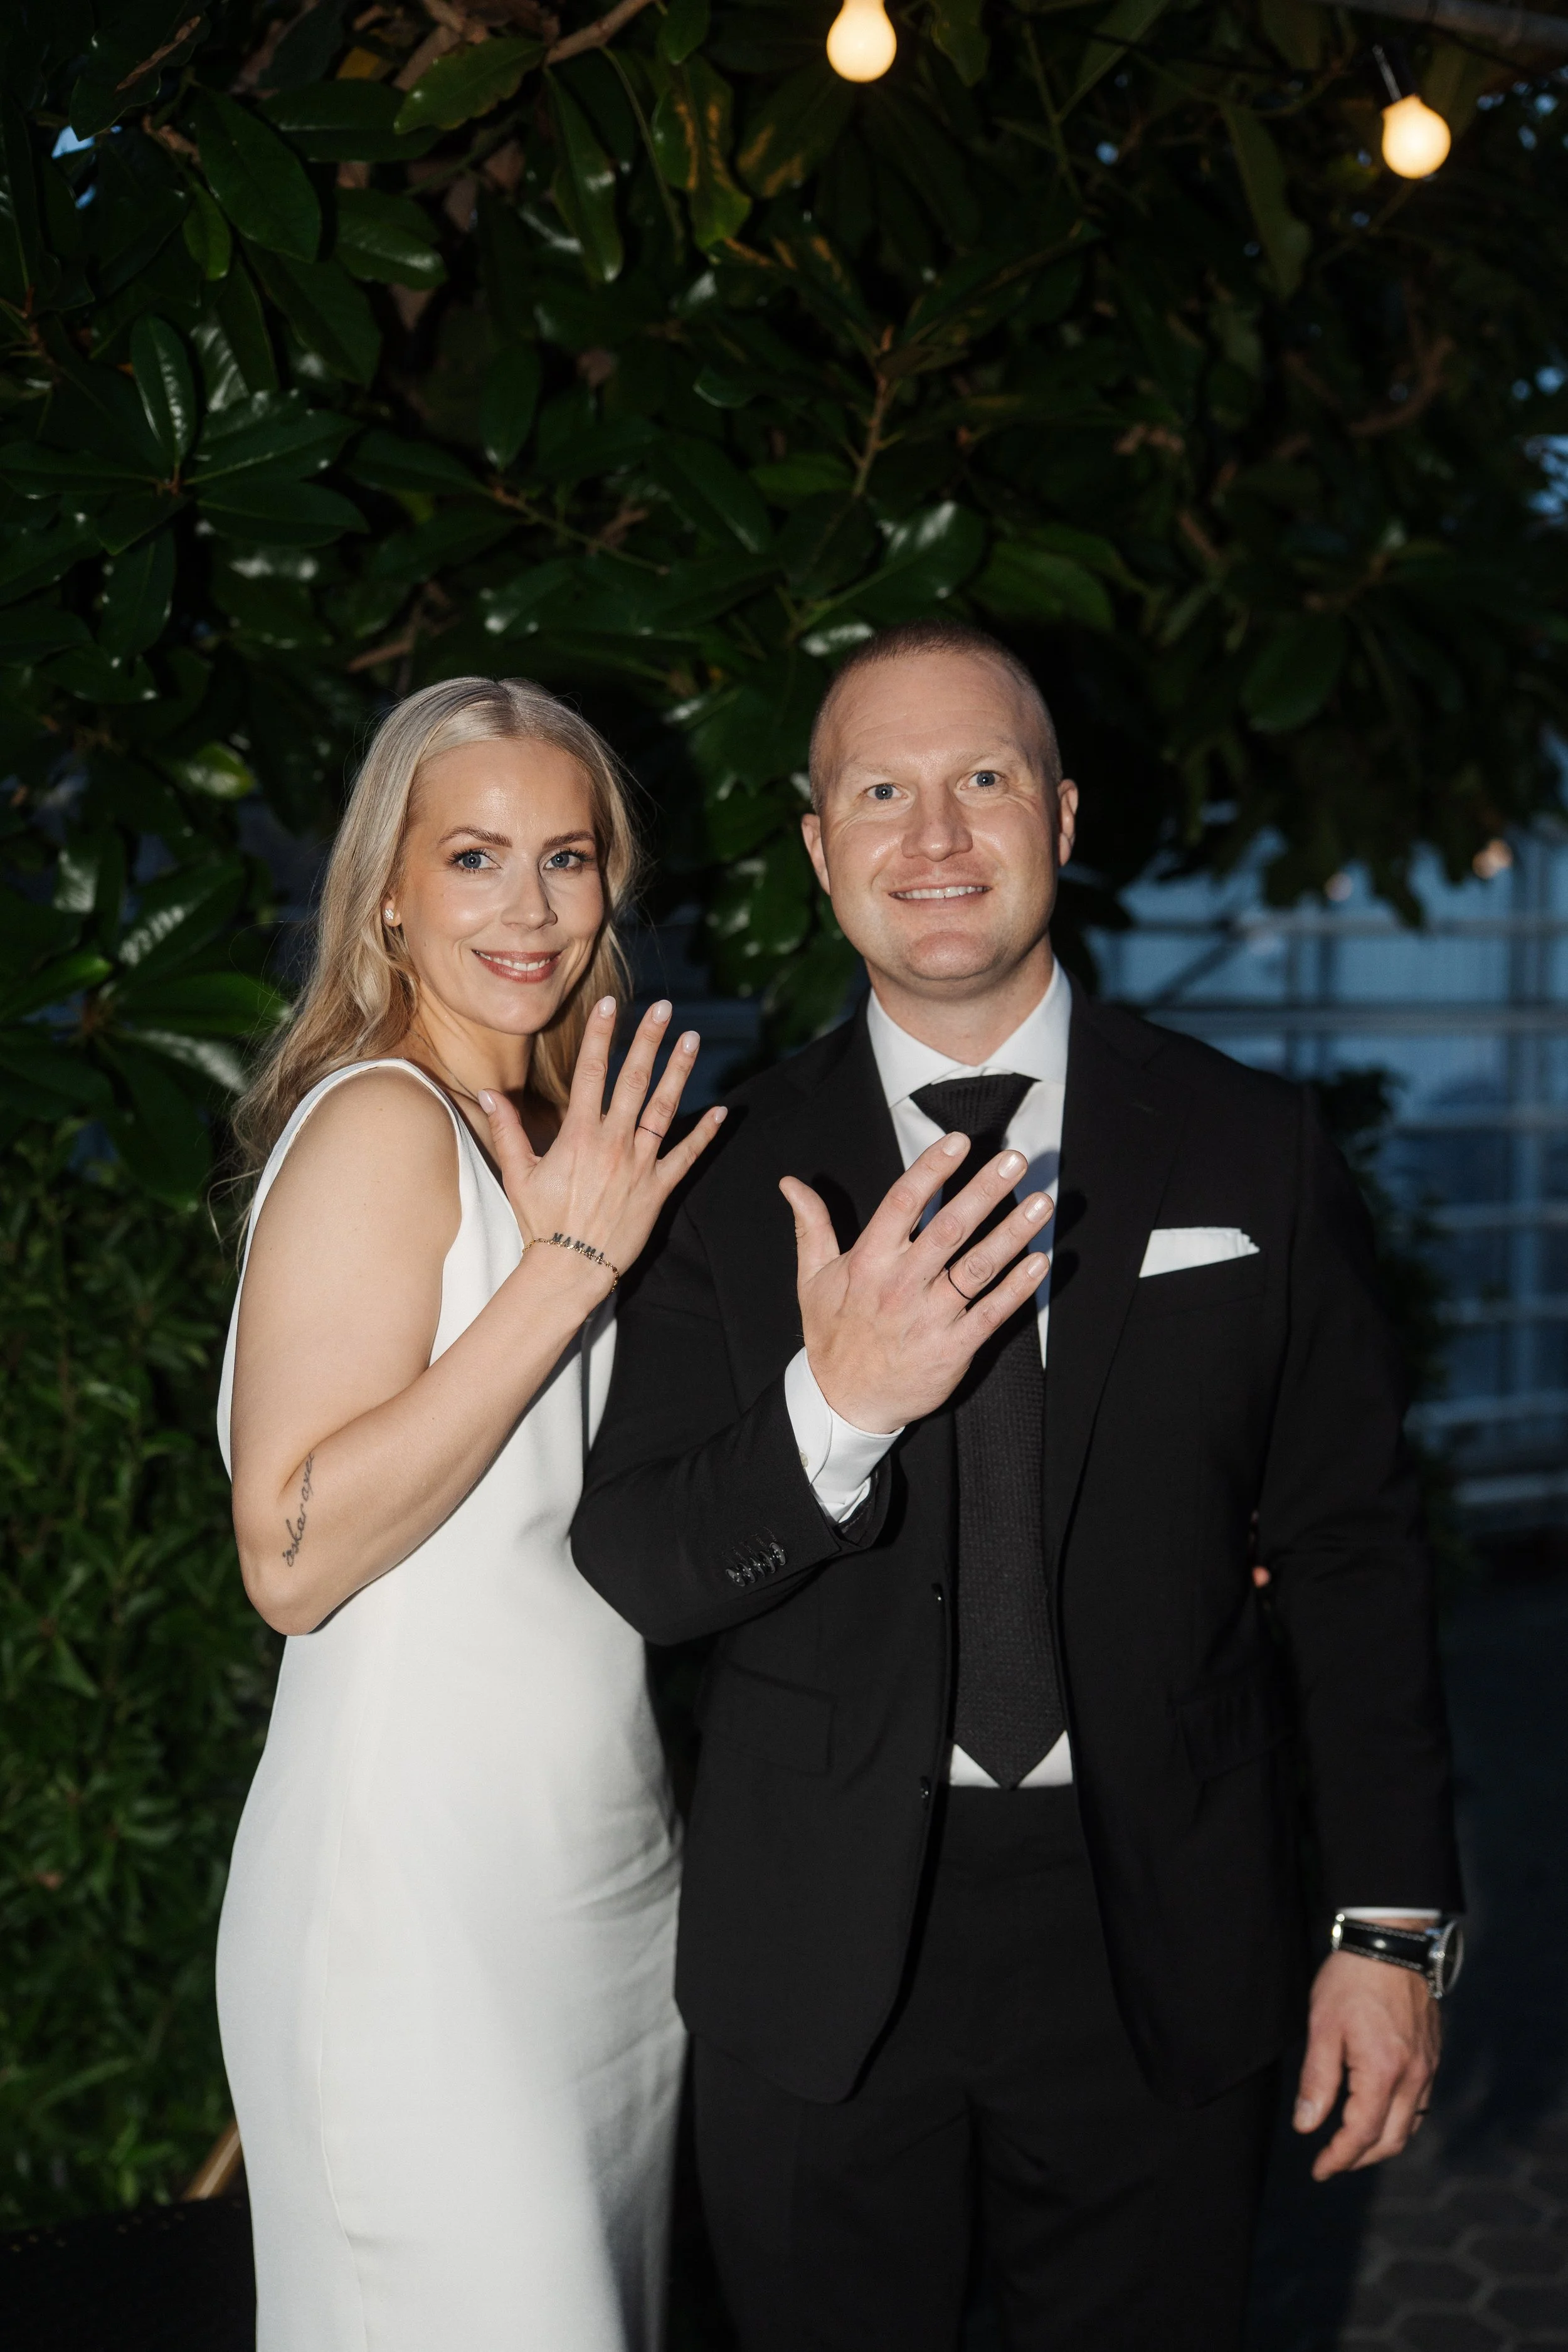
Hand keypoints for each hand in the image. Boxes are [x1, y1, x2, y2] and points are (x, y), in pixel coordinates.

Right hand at [480, 997, 724, 1285]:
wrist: (571, 1269)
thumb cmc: (542, 1223)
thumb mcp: (518, 1173)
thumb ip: (507, 1130)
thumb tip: (486, 1092)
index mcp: (579, 1134)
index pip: (591, 1072)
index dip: (601, 1035)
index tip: (611, 1004)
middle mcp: (613, 1142)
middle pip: (634, 1079)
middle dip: (649, 1040)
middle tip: (665, 1008)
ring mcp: (640, 1164)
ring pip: (665, 1108)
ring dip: (679, 1071)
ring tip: (692, 1040)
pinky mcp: (659, 1188)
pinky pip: (687, 1155)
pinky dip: (706, 1133)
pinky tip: (722, 1111)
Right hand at [780, 1133, 1051, 1431]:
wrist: (844, 1401)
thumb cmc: (832, 1335)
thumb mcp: (812, 1278)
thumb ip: (811, 1226)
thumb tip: (790, 1184)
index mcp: (869, 1261)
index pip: (903, 1203)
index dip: (932, 1169)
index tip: (959, 1141)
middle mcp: (901, 1284)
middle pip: (949, 1228)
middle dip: (985, 1191)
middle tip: (1015, 1160)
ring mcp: (930, 1316)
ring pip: (977, 1266)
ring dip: (1013, 1232)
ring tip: (1041, 1203)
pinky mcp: (953, 1347)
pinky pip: (991, 1312)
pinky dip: (1017, 1287)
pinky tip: (1039, 1262)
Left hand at [1294, 1942, 1440, 2178]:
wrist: (1390, 1942)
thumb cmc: (1351, 1981)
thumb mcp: (1323, 2027)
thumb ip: (1317, 2081)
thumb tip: (1307, 2126)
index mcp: (1383, 2072)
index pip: (1361, 2135)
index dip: (1338, 2158)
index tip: (1318, 2169)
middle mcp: (1413, 2077)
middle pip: (1391, 2140)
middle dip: (1360, 2158)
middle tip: (1332, 2162)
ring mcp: (1427, 2067)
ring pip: (1410, 2125)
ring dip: (1381, 2143)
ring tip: (1351, 2145)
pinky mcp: (1432, 2056)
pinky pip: (1420, 2103)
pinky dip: (1398, 2120)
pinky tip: (1378, 2114)